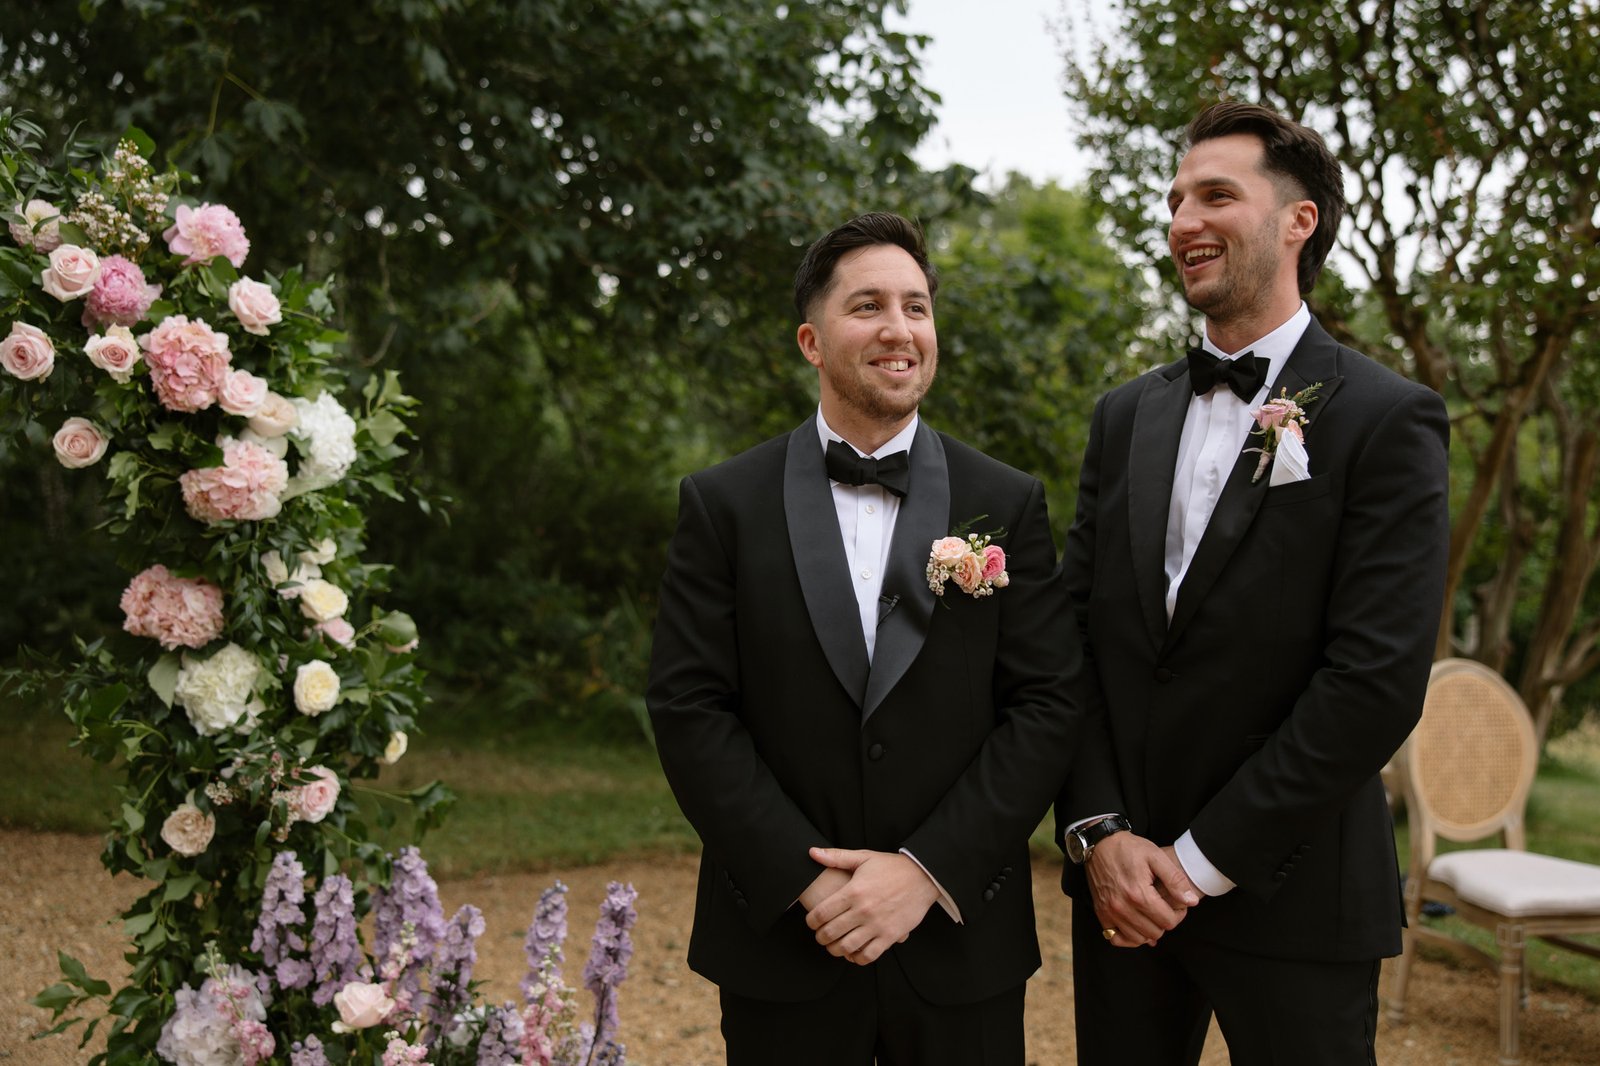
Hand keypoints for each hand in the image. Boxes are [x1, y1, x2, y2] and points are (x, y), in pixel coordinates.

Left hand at [803, 847, 938, 964]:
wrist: (922, 876)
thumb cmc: (891, 866)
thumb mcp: (864, 857)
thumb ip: (837, 857)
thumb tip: (812, 852)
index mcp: (854, 891)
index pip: (821, 913)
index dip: (811, 922)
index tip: (811, 922)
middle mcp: (863, 910)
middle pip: (831, 933)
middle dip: (820, 937)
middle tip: (820, 936)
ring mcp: (877, 924)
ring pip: (847, 947)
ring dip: (836, 950)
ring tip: (835, 946)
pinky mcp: (891, 935)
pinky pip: (869, 955)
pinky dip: (857, 958)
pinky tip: (854, 953)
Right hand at [1085, 833, 1200, 947]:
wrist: (1099, 843)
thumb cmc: (1129, 848)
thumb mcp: (1156, 856)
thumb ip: (1175, 880)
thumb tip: (1192, 901)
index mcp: (1139, 894)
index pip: (1168, 922)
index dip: (1178, 914)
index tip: (1177, 904)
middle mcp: (1122, 907)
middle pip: (1155, 932)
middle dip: (1164, 922)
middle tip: (1164, 907)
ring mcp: (1110, 912)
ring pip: (1138, 938)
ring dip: (1148, 930)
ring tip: (1151, 914)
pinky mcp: (1101, 913)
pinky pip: (1117, 939)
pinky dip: (1129, 937)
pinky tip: (1135, 926)